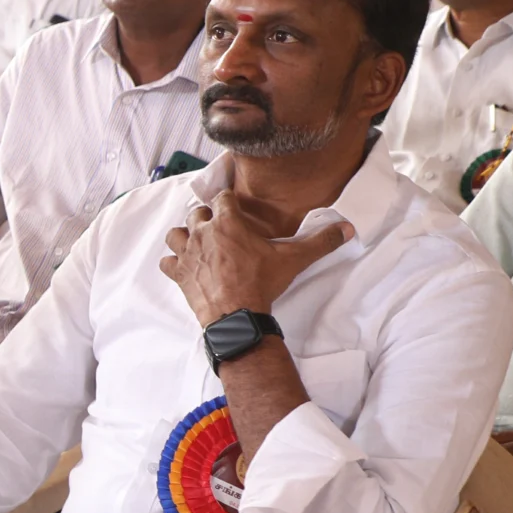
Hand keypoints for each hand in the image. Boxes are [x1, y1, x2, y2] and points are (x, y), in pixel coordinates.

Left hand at [160, 190, 352, 326]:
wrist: (237, 314)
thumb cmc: (262, 283)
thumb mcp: (294, 259)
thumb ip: (320, 241)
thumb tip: (346, 228)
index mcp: (227, 222)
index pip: (221, 197)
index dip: (226, 200)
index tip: (232, 205)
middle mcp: (203, 233)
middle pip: (196, 213)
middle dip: (206, 217)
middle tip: (219, 228)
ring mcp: (187, 253)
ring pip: (175, 233)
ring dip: (185, 236)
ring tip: (199, 244)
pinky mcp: (178, 274)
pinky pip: (166, 261)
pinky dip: (173, 263)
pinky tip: (186, 267)